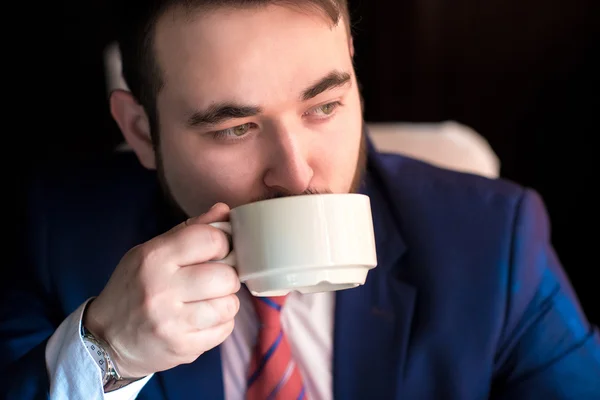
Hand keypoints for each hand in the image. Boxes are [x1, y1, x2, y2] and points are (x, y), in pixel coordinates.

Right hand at [84, 203, 239, 377]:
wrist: (106, 340)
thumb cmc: (135, 288)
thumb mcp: (152, 252)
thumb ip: (190, 231)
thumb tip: (225, 211)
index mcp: (154, 258)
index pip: (210, 239)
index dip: (222, 243)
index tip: (216, 251)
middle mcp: (161, 289)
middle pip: (226, 275)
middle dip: (226, 277)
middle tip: (213, 280)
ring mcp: (172, 322)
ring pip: (229, 304)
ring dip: (225, 302)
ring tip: (207, 301)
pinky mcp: (182, 347)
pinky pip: (225, 329)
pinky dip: (220, 323)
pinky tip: (202, 320)